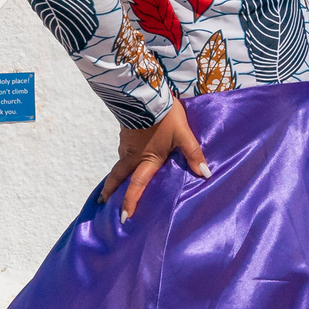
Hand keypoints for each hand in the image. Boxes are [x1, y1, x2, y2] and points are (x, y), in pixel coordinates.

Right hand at [98, 101, 208, 219]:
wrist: (145, 92)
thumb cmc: (165, 116)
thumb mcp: (183, 134)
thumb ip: (193, 153)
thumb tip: (205, 174)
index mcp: (146, 159)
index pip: (136, 185)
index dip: (130, 202)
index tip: (124, 216)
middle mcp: (132, 154)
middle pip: (117, 176)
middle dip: (110, 190)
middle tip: (103, 201)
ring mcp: (126, 142)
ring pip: (121, 161)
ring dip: (118, 172)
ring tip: (119, 178)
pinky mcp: (125, 130)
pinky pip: (124, 148)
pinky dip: (124, 156)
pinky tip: (130, 152)